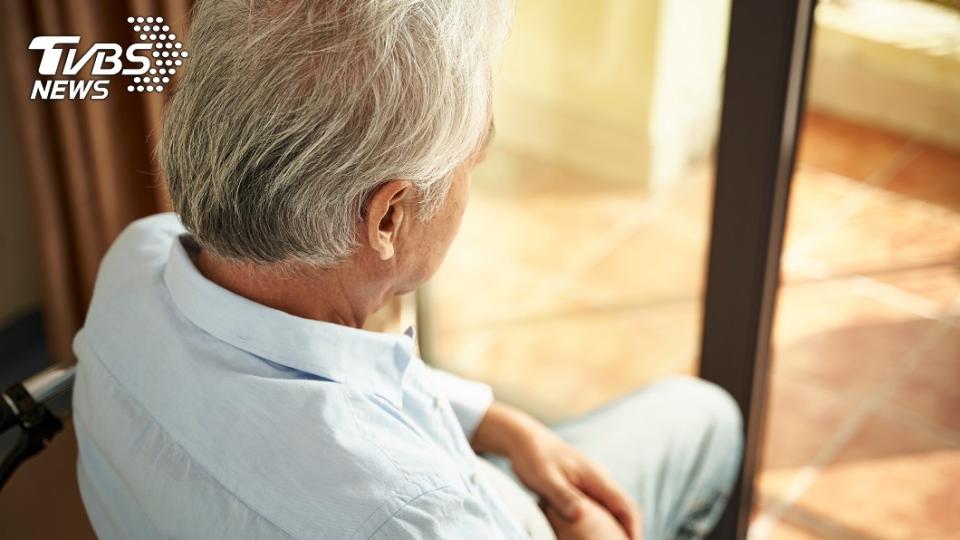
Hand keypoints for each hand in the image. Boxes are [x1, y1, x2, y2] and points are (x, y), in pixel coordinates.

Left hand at [472, 403, 641, 538]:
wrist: (523, 440)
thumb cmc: (533, 456)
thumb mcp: (545, 478)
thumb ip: (563, 496)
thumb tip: (581, 516)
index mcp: (597, 477)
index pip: (626, 506)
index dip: (634, 528)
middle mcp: (600, 480)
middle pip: (624, 509)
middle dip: (628, 531)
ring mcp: (592, 483)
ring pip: (613, 509)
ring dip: (616, 528)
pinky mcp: (582, 487)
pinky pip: (600, 508)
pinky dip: (603, 523)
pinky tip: (593, 536)